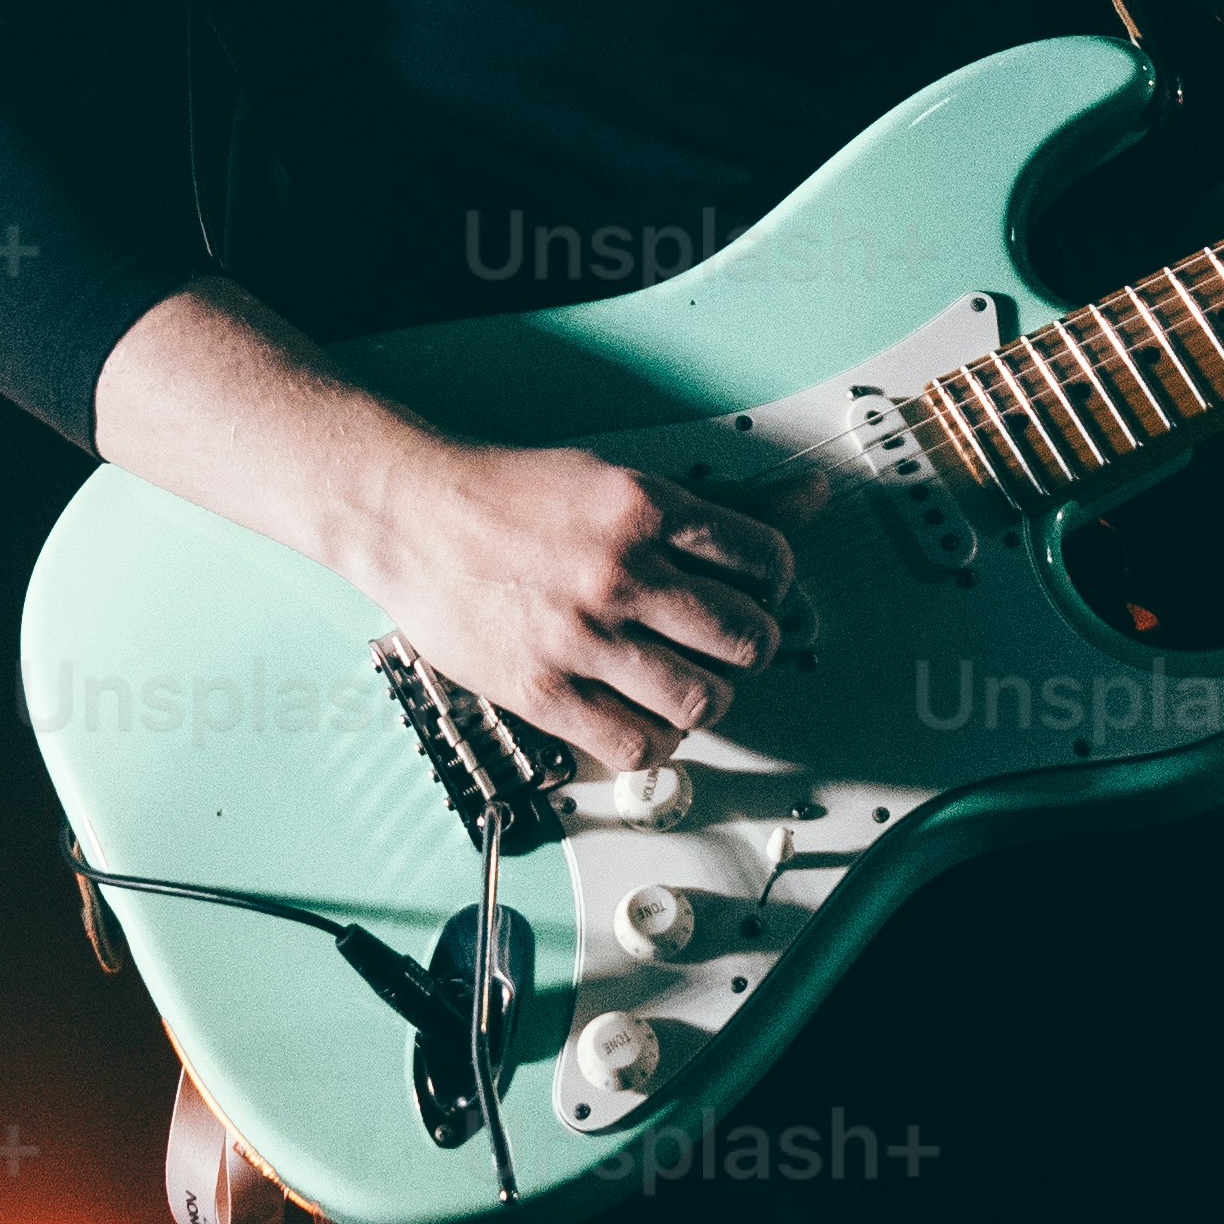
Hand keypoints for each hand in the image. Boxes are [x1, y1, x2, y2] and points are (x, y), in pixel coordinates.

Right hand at [359, 437, 830, 775]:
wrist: (411, 515)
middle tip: (732, 643)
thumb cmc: (514, 496)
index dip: (776, 582)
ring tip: (689, 681)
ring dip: (711, 697)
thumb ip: (719, 500)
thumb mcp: (620, 478)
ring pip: (703, 699)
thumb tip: (813, 495)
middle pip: (748, 636)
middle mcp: (620, 571)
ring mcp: (581, 636)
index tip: (756, 590)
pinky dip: (659, 742)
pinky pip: (637, 745)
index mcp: (644, 506)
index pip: (766, 559)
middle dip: (754, 645)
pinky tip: (647, 717)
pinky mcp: (543, 690)